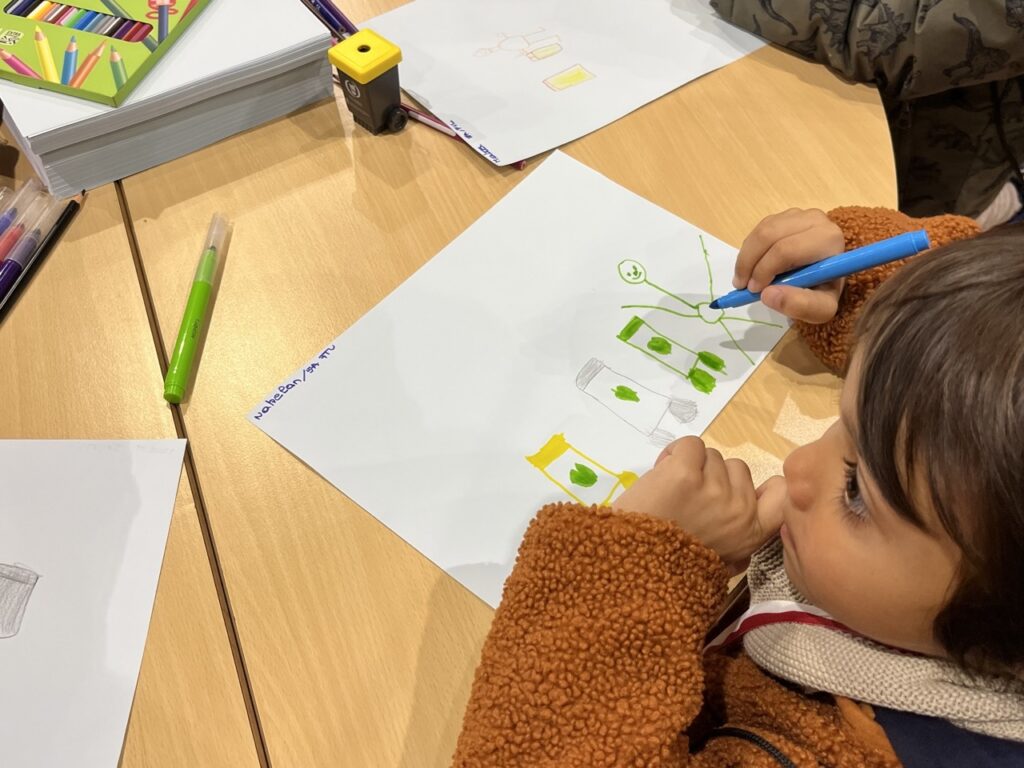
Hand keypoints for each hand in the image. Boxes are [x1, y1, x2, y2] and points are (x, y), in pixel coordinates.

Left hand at [614, 437, 781, 567]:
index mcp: (751, 533)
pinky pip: (690, 444)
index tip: (740, 492)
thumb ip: (737, 542)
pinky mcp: (685, 473)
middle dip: (714, 476)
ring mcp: (713, 488)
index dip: (765, 485)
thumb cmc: (670, 566)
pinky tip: (662, 472)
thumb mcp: (719, 565)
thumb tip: (742, 521)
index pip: (783, 492)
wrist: (630, 567)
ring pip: (711, 455)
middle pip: (737, 468)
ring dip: (692, 465)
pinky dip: (674, 452)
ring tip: (671, 490)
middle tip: (689, 498)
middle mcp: (739, 509)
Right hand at [734, 208, 845, 323]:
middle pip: (769, 235)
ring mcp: (799, 214)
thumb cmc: (822, 292)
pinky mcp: (785, 216)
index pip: (786, 249)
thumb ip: (799, 305)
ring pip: (760, 231)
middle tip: (741, 285)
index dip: (764, 270)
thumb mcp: (819, 309)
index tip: (754, 291)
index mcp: (828, 240)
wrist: (824, 279)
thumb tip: (767, 294)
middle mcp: (816, 220)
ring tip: (744, 278)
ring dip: (746, 257)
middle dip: (749, 262)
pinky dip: (749, 250)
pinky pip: (758, 229)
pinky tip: (752, 266)